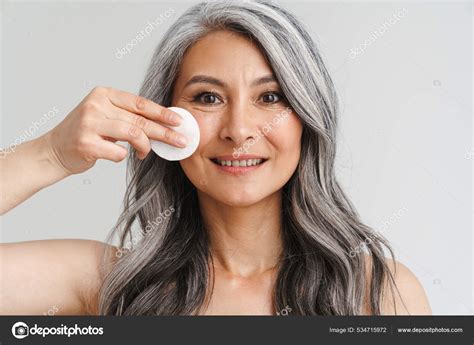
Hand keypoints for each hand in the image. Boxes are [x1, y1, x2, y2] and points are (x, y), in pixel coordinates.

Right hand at [44, 87, 186, 174]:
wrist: (54, 150)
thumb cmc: (87, 133)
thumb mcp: (106, 116)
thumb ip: (128, 116)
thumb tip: (164, 123)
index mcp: (103, 94)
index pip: (140, 103)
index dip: (162, 113)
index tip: (179, 121)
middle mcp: (96, 105)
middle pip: (140, 120)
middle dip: (164, 132)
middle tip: (181, 141)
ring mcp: (89, 123)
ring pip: (133, 134)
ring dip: (146, 147)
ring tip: (145, 154)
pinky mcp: (86, 143)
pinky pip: (119, 153)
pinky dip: (124, 157)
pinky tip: (118, 155)